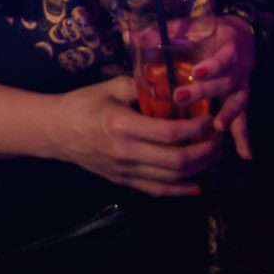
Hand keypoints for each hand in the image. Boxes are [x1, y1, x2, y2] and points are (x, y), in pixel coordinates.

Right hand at [51, 76, 221, 196]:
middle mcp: (126, 153)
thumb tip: (171, 82)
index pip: (170, 132)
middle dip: (205, 152)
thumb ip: (141, 85)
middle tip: (220, 139)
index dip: (197, 128)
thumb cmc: (82, 104)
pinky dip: (179, 191)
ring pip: (170, 179)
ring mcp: (124, 171)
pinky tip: (197, 186)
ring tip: (214, 156)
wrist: (54, 131)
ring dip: (198, 169)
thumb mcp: (110, 87)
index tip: (211, 119)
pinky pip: (156, 191)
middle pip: (176, 161)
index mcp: (123, 126)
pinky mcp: (122, 181)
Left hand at [171, 13, 258, 160]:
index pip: (223, 56)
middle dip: (206, 91)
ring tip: (217, 127)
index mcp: (229, 45)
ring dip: (228, 115)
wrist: (237, 36)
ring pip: (237, 101)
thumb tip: (128, 37)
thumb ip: (159, 34)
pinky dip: (244, 137)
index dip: (212, 64)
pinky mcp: (240, 99)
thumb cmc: (206, 33)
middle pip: (226, 81)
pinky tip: (244, 154)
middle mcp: (239, 66)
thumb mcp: (187, 28)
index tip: (197, 71)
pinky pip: (243, 119)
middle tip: (181, 97)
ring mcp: (241, 85)